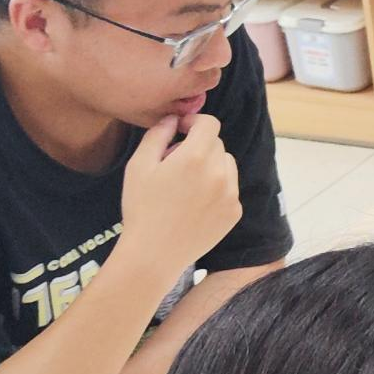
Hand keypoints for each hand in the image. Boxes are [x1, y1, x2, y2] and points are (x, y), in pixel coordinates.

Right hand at [118, 113, 240, 277]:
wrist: (154, 254)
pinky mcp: (234, 212)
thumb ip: (158, 134)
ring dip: (210, 166)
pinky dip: (217, 189)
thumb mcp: (139, 165)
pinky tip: (194, 204)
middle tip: (174, 165)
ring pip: (226, 165)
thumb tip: (174, 119)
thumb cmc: (141, 208)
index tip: (181, 131)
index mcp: (196, 156)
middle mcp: (220, 172)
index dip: (194, 122)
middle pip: (216, 144)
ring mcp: (231, 194)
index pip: (209, 123)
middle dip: (197, 147)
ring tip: (186, 185)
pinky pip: (230, 189)